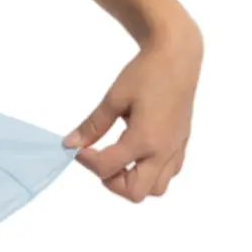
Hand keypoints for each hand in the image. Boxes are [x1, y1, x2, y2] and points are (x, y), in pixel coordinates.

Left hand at [63, 19, 202, 201]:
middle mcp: (164, 152)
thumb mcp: (113, 98)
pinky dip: (149, 172)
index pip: (108, 168)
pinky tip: (135, 151)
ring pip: (156, 189)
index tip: (76, 147)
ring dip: (133, 181)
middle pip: (136, 192)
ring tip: (116, 157)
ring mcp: (176, 151)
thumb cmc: (146, 74)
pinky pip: (168, 174)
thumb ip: (92, 125)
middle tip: (97, 157)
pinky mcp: (181, 145)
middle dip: (110, 180)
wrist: (177, 60)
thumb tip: (70, 143)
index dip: (86, 161)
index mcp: (144, 140)